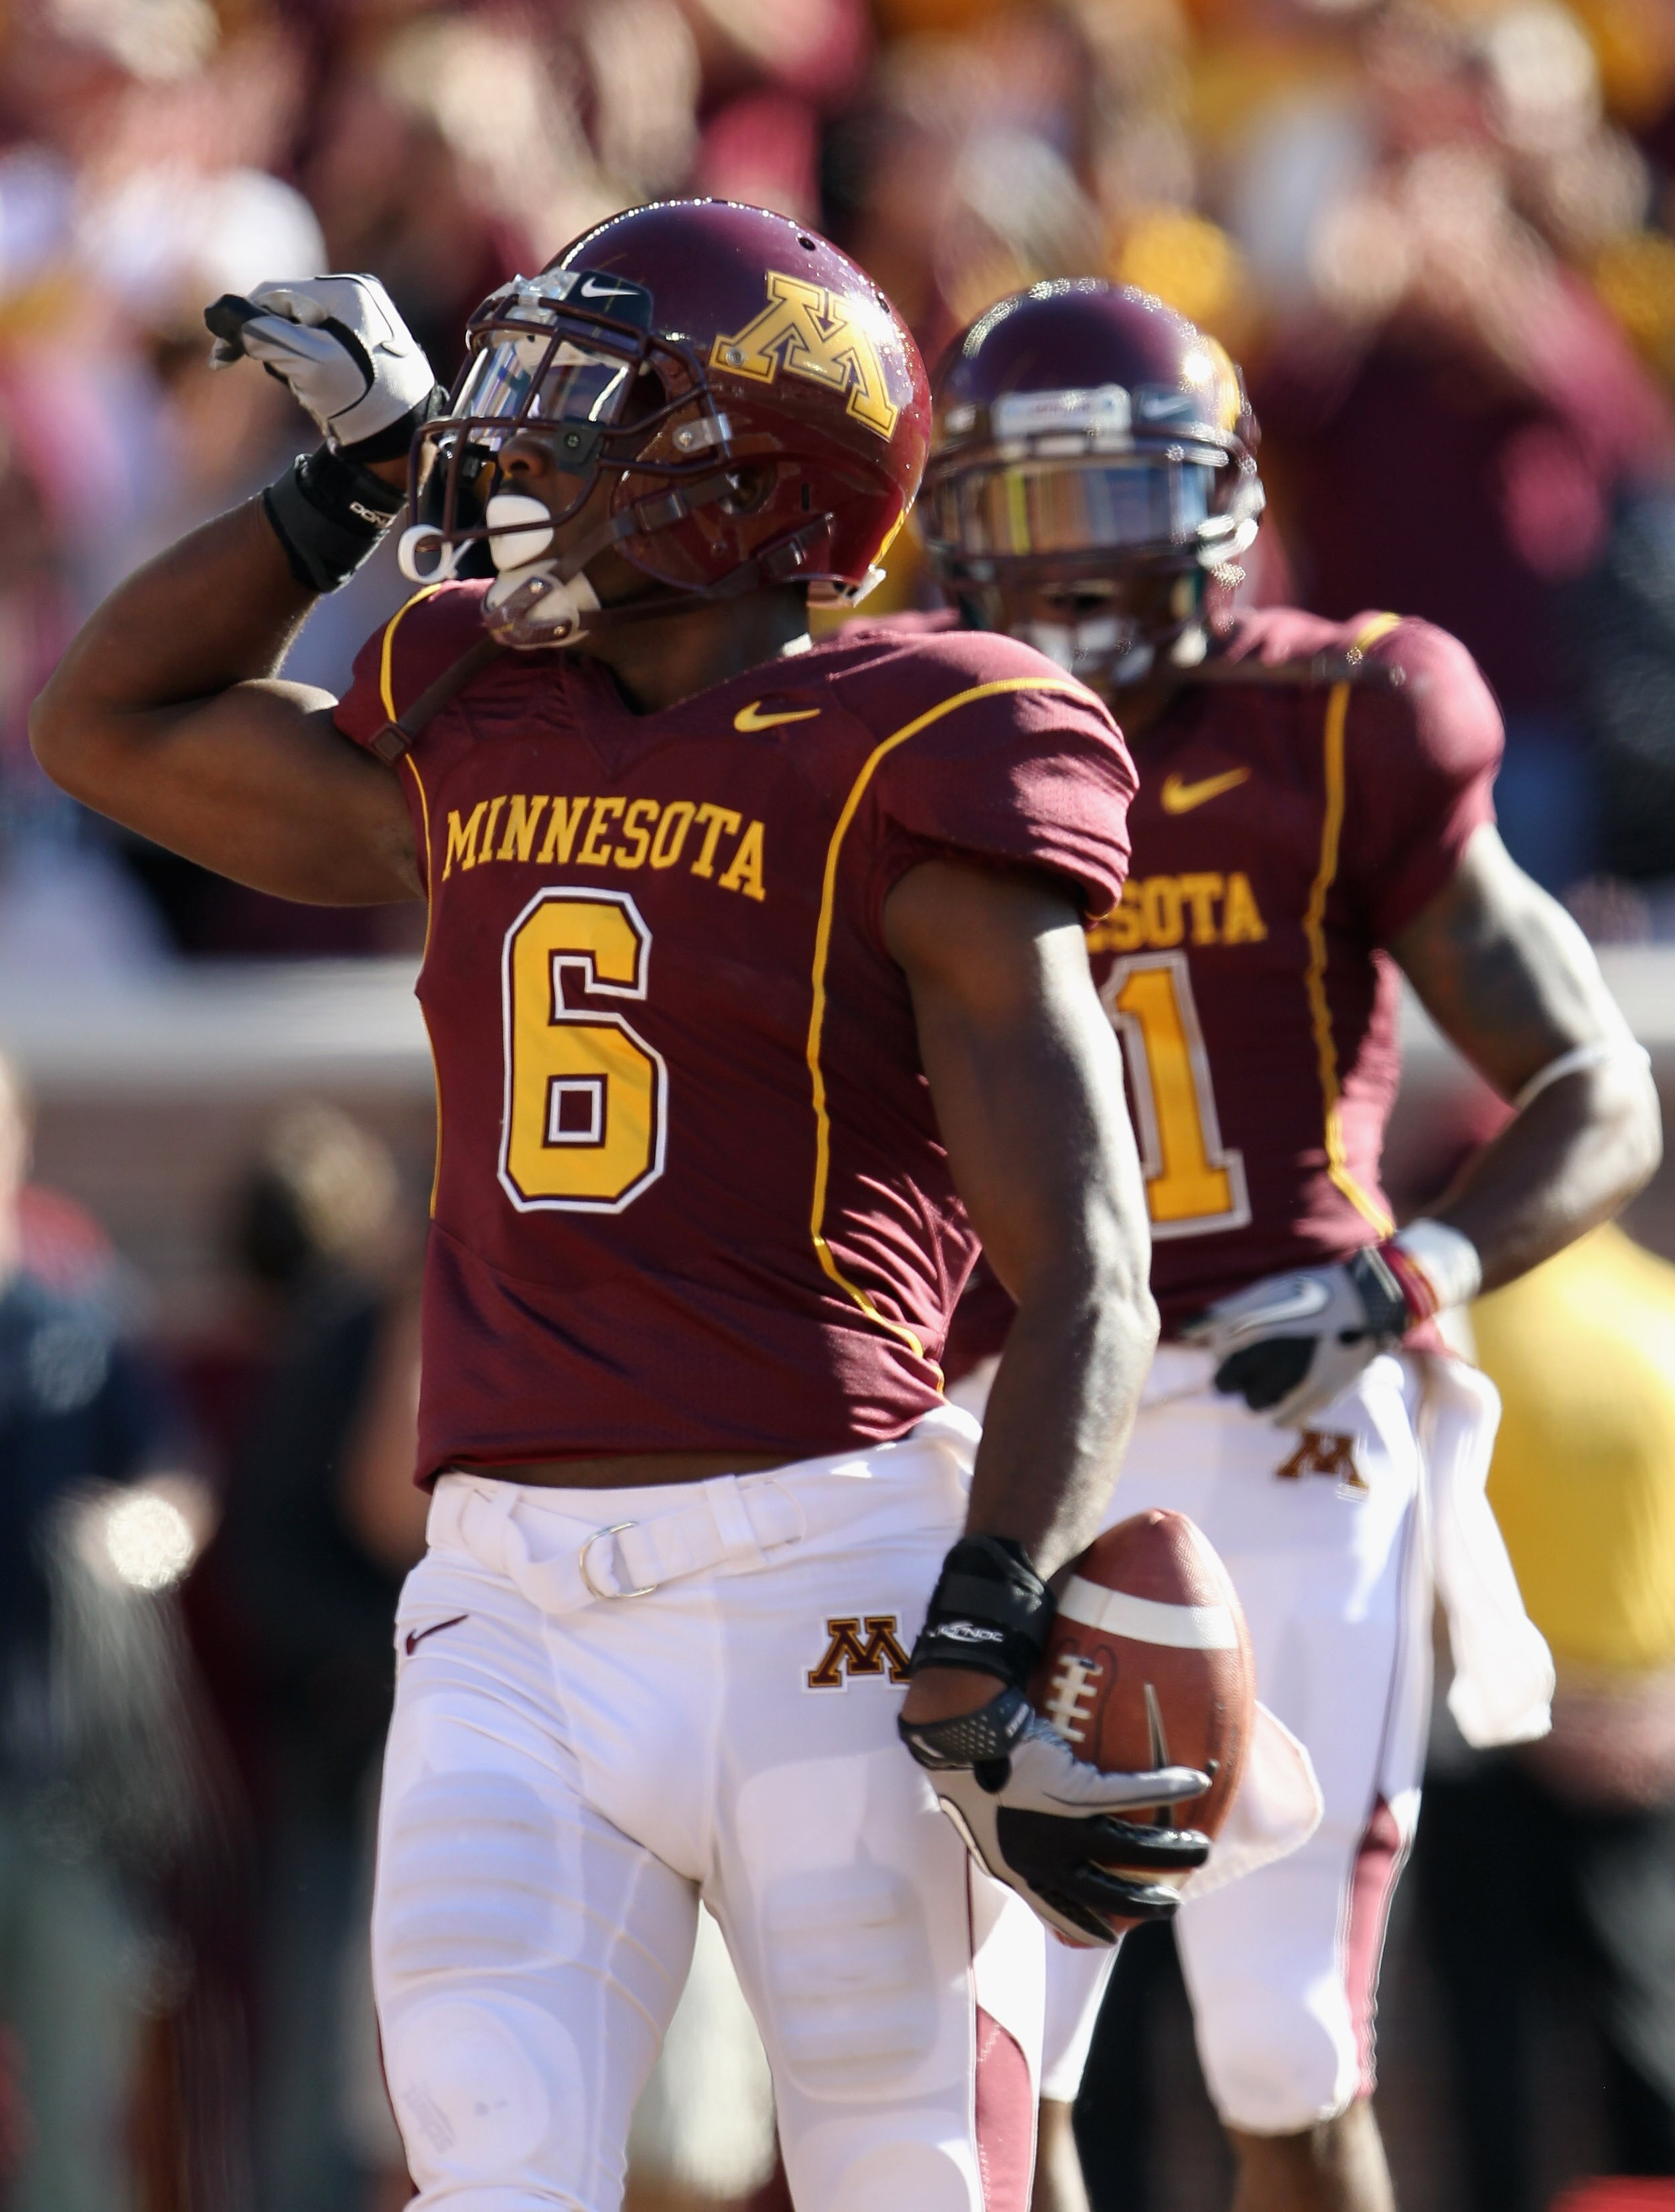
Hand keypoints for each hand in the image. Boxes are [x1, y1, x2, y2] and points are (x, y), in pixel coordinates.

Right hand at [206, 276, 436, 452]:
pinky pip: (316, 347)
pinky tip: (322, 392)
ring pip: (298, 332)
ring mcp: (361, 320)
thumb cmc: (360, 398)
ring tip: (312, 390)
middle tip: (286, 380)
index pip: (274, 294)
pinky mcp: (361, 345)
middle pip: (286, 312)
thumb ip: (258, 332)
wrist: (401, 441)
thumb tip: (214, 310)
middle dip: (274, 346)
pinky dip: (308, 368)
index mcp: (347, 289)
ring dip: (290, 360)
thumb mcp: (305, 361)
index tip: (223, 358)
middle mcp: (356, 296)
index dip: (243, 322)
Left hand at [900, 1684, 1209, 1944]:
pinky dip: (1166, 1789)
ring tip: (1199, 1847)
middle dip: (1144, 1903)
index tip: (1112, 1936)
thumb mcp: (978, 1815)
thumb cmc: (964, 1762)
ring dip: (1170, 1852)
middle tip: (1170, 1903)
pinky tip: (1193, 1782)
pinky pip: (1131, 1795)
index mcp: (1013, 1869)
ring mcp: (1059, 1828)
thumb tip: (1021, 1826)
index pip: (1057, 1912)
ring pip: (1129, 1851)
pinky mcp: (1076, 1790)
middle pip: (1106, 1894)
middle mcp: (1039, 1860)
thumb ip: (1004, 1832)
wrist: (958, 1731)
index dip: (1087, 1928)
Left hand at [1181, 1246, 1414, 1426]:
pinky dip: (1279, 1415)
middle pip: (1227, 1384)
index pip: (1218, 1354)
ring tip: (1266, 1382)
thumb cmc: (1313, 1292)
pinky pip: (1285, 1419)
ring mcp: (1297, 1377)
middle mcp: (1272, 1355)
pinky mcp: (1320, 1394)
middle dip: (1229, 1378)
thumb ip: (1224, 1312)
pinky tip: (1282, 1403)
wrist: (1368, 1303)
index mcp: (1256, 1328)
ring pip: (1253, 1403)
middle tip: (1240, 1371)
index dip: (1221, 1351)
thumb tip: (1186, 1330)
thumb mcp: (1267, 1292)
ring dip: (1253, 1395)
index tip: (1230, 1347)